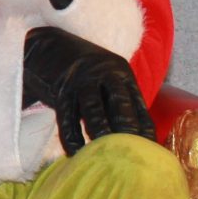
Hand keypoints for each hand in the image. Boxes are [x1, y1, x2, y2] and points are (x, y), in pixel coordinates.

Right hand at [21, 27, 148, 152]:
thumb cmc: (84, 73)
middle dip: (126, 128)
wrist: (47, 45)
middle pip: (119, 102)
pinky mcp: (60, 89)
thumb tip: (137, 137)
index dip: (144, 127)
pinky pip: (67, 116)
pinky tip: (76, 152)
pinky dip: (71, 136)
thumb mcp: (106, 79)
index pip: (137, 102)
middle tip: (132, 151)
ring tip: (104, 153)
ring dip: (100, 131)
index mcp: (120, 73)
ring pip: (93, 109)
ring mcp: (81, 81)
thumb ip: (119, 101)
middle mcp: (103, 74)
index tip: (150, 148)